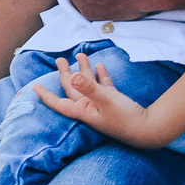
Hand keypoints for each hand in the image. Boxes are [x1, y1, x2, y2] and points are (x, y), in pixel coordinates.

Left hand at [32, 53, 155, 145]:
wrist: (149, 129)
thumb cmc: (126, 119)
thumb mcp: (107, 101)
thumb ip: (90, 88)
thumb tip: (72, 76)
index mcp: (83, 111)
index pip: (59, 103)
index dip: (46, 95)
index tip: (35, 87)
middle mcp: (90, 108)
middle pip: (73, 89)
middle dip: (65, 74)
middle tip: (60, 60)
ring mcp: (102, 105)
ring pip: (88, 85)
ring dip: (84, 70)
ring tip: (80, 55)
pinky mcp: (114, 102)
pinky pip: (103, 86)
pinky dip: (100, 76)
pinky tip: (98, 65)